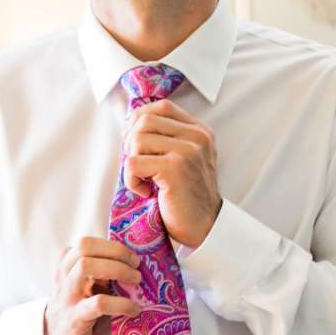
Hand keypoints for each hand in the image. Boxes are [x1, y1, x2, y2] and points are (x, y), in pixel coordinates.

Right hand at [42, 236, 140, 334]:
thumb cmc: (78, 309)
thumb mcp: (85, 286)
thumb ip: (100, 272)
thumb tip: (134, 262)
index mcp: (66, 265)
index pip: (86, 243)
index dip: (112, 246)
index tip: (132, 257)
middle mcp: (63, 276)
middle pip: (84, 248)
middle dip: (116, 252)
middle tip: (136, 265)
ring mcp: (67, 296)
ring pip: (86, 267)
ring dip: (117, 269)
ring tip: (136, 280)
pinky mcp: (75, 317)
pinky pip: (99, 303)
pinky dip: (121, 303)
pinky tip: (134, 309)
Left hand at [124, 101, 223, 248]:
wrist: (205, 227)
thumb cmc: (186, 196)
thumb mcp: (182, 159)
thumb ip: (166, 138)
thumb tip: (130, 123)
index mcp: (199, 131)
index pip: (161, 107)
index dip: (139, 120)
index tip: (135, 144)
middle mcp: (197, 137)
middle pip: (145, 121)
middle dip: (131, 143)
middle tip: (138, 166)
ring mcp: (187, 151)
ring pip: (137, 140)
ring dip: (131, 163)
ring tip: (144, 180)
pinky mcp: (174, 168)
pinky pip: (132, 163)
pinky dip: (131, 180)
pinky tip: (145, 192)